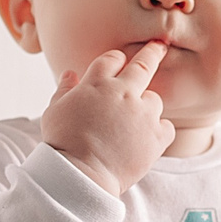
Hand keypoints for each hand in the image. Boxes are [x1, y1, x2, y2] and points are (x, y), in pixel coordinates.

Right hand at [41, 40, 173, 195]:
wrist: (81, 175)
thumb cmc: (62, 143)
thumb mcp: (54, 111)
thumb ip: (64, 89)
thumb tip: (69, 73)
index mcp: (97, 84)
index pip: (112, 59)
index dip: (116, 60)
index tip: (119, 62)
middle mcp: (123, 93)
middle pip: (143, 64)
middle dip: (152, 52)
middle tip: (159, 46)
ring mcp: (142, 113)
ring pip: (154, 99)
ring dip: (147, 106)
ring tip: (134, 124)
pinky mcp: (156, 136)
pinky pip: (166, 127)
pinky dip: (159, 131)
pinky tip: (147, 139)